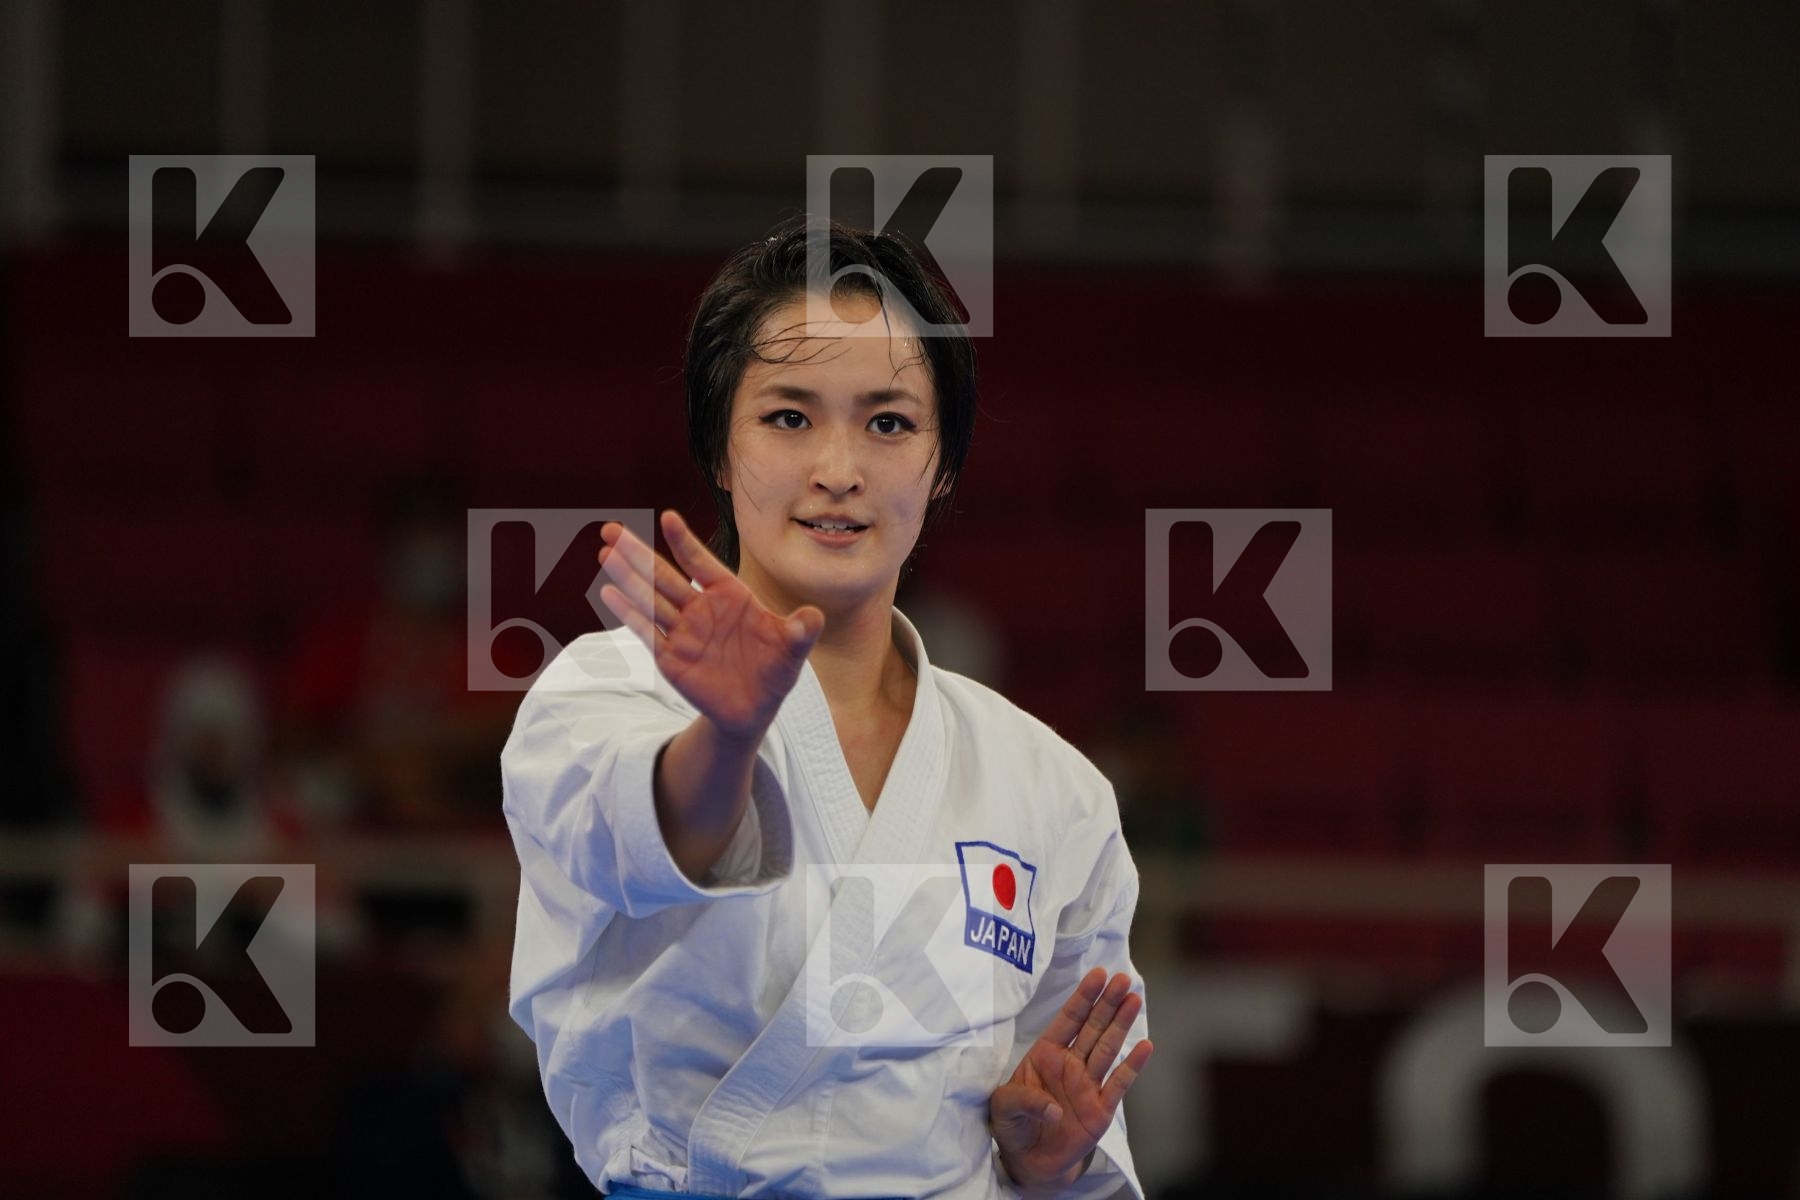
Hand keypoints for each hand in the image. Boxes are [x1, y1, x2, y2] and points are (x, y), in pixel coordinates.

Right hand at [597, 510, 824, 740]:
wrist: (754, 711)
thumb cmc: (775, 671)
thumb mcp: (794, 650)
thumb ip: (802, 631)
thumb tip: (813, 617)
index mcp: (730, 596)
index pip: (702, 564)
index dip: (685, 542)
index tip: (668, 517)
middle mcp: (701, 609)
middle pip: (664, 576)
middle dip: (638, 553)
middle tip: (611, 529)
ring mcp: (683, 632)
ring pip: (649, 599)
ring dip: (627, 577)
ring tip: (604, 553)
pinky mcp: (671, 658)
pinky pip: (647, 632)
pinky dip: (628, 613)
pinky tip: (608, 593)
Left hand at [989, 968, 1153, 1193]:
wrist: (1030, 1161)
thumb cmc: (1013, 1126)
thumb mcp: (1003, 1108)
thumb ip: (1023, 1101)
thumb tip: (1053, 1109)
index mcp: (1045, 1055)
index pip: (1067, 1020)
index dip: (1083, 997)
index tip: (1097, 974)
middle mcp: (1070, 1064)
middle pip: (1092, 1027)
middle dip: (1107, 1002)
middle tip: (1122, 978)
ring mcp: (1088, 1085)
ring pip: (1107, 1048)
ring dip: (1121, 1024)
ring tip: (1134, 999)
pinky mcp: (1101, 1109)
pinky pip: (1119, 1083)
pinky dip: (1132, 1065)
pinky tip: (1145, 1045)